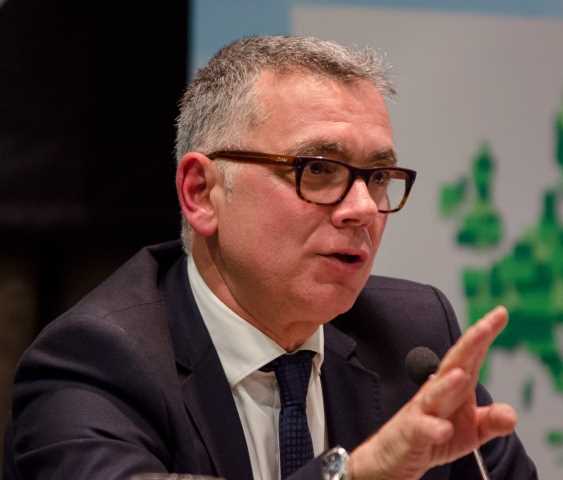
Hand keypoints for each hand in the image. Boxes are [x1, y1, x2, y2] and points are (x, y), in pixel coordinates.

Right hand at [349, 306, 516, 479]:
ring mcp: (422, 410)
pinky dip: (432, 428)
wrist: (394, 454)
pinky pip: (421, 429)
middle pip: (454, 364)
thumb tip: (511, 413)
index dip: (484, 336)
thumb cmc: (431, 435)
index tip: (499, 313)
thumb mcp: (470, 431)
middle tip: (484, 326)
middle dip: (469, 345)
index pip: (472, 357)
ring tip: (461, 374)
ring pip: (435, 394)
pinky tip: (443, 429)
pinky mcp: (411, 432)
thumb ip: (491, 420)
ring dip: (447, 384)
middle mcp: (437, 392)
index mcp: (454, 387)